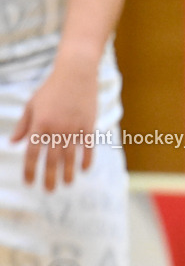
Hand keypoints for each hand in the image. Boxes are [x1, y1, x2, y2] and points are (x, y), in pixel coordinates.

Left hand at [11, 62, 98, 189]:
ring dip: (68, 173)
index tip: (29, 182)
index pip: (33, 152)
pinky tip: (84, 169)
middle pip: (52, 159)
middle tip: (49, 191)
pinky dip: (86, 160)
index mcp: (40, 123)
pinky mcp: (89, 126)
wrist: (76, 74)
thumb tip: (14, 143)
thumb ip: (24, 125)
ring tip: (67, 184)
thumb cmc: (51, 89)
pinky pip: (88, 148)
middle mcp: (57, 128)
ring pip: (70, 157)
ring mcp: (74, 129)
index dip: (30, 169)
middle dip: (50, 177)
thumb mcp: (32, 104)